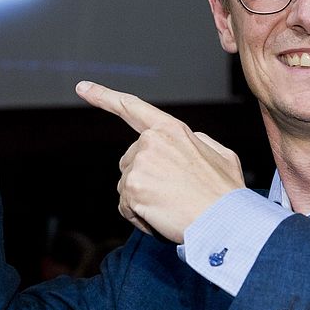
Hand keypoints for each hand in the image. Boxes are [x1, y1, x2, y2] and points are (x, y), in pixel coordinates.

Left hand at [76, 81, 244, 242]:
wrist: (227, 222)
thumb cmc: (226, 194)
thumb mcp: (221, 156)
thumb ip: (199, 142)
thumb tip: (190, 141)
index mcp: (171, 129)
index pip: (132, 108)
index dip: (103, 96)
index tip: (81, 87)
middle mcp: (151, 141)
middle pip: (129, 164)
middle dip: (145, 182)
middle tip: (175, 197)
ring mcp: (139, 164)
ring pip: (127, 188)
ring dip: (144, 202)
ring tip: (174, 208)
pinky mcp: (132, 188)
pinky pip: (127, 208)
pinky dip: (142, 218)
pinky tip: (164, 218)